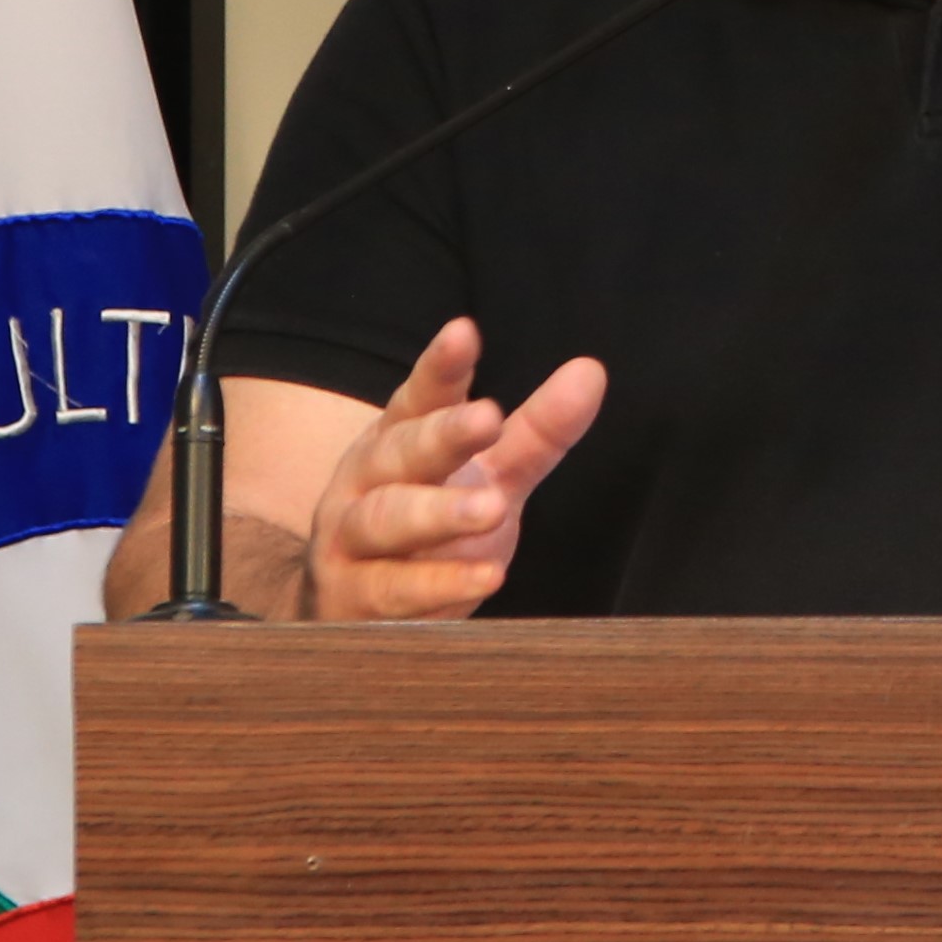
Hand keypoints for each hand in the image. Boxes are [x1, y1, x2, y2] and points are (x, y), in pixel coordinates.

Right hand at [300, 317, 605, 620]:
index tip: (465, 332)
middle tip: (489, 417)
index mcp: (399, 440)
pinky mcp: (352, 601)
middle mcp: (366, 482)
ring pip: (386, 519)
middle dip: (443, 435)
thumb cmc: (428, 530)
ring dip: (438, 512)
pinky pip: (391, 591)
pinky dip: (437, 586)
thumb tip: (591, 370)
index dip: (440, 368)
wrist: (350, 609)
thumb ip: (537, 431)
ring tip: (492, 509)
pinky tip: (486, 578)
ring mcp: (350, 542)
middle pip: (401, 451)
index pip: (419, 397)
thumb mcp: (488, 476)